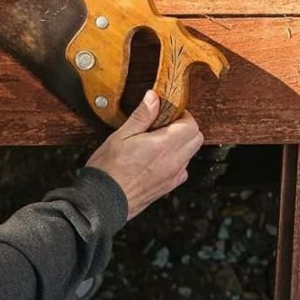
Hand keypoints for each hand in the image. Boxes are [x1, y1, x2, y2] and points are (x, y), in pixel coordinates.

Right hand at [86, 90, 203, 219]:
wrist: (103, 201)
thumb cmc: (108, 169)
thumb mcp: (121, 135)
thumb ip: (142, 115)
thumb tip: (153, 97)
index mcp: (163, 146)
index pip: (191, 125)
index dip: (183, 115)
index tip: (169, 113)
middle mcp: (173, 162)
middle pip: (196, 139)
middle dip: (185, 128)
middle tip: (165, 124)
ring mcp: (172, 176)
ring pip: (191, 154)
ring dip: (182, 144)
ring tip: (159, 141)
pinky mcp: (168, 187)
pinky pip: (183, 170)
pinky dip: (177, 161)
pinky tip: (158, 159)